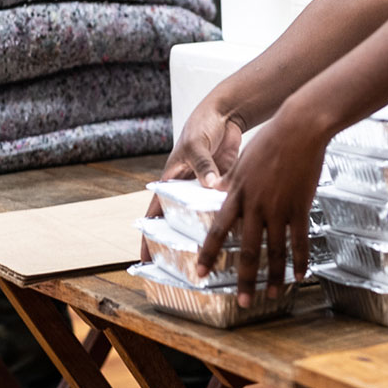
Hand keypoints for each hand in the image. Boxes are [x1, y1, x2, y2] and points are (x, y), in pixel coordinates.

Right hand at [142, 106, 244, 259]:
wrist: (225, 115)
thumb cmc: (201, 126)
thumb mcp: (196, 145)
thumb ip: (203, 166)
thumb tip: (211, 185)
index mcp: (172, 182)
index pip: (155, 215)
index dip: (149, 238)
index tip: (144, 260)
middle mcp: (188, 192)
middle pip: (180, 224)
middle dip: (180, 246)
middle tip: (183, 272)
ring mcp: (208, 193)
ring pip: (206, 222)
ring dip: (210, 239)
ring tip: (214, 264)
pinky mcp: (228, 189)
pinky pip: (227, 211)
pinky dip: (232, 224)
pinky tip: (242, 243)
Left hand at [196, 110, 325, 306]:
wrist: (298, 128)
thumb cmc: (270, 141)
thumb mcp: (242, 162)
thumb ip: (230, 182)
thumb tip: (215, 192)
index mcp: (237, 194)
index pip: (217, 230)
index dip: (208, 254)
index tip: (201, 273)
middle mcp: (255, 205)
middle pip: (246, 250)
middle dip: (243, 279)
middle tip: (242, 301)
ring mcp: (279, 208)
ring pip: (274, 251)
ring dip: (273, 277)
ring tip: (271, 295)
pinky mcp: (300, 206)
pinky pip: (299, 241)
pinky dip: (300, 261)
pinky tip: (299, 276)